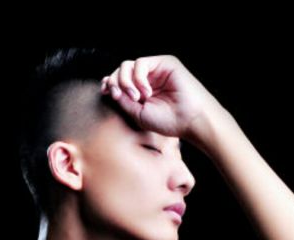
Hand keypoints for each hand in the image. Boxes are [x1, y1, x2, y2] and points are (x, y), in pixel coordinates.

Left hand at [100, 54, 227, 150]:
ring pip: (128, 65)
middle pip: (121, 71)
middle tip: (122, 97)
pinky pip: (141, 63)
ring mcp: (155, 70)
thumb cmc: (168, 121)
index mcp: (140, 91)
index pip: (118, 80)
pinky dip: (138, 78)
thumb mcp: (138, 114)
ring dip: (126, 81)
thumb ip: (123, 101)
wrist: (189, 121)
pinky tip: (146, 92)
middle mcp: (146, 79)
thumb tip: (109, 87)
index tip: (104, 92)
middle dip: (116, 82)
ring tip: (136, 97)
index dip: (109, 83)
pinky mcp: (164, 63)